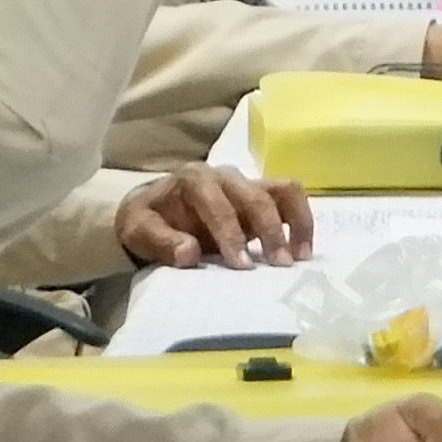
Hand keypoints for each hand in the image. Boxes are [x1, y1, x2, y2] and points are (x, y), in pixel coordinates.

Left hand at [114, 165, 315, 269]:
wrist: (153, 212)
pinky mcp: (260, 196)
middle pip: (256, 195)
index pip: (218, 204)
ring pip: (283, 189)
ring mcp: (246, 184)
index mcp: (193, 179)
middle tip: (279, 264)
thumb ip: (161, 242)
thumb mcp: (138, 232)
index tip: (242, 266)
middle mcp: (224, 176)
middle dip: (270, 230)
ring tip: (299, 256)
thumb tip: (190, 254)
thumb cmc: (147, 221)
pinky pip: (290, 197)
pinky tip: (302, 248)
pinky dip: (301, 220)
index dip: (231, 235)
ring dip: (296, 221)